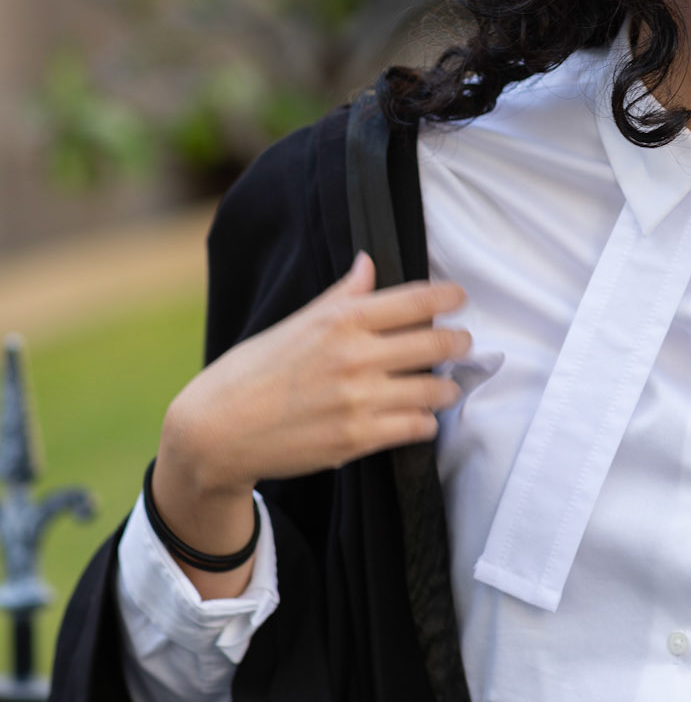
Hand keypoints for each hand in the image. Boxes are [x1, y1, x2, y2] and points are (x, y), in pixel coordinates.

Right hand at [153, 252, 467, 595]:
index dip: (448, 296)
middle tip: (462, 344)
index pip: (415, 299)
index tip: (460, 298)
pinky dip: (425, 422)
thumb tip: (368, 262)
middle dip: (458, 343)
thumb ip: (341, 296)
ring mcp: (359, 400)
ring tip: (443, 386)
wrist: (217, 431)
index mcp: (340, 320)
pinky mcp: (358, 439)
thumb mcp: (295, 324)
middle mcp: (355, 356)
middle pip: (437, 343)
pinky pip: (417, 427)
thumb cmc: (252, 372)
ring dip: (446, 388)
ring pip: (435, 389)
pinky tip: (418, 417)